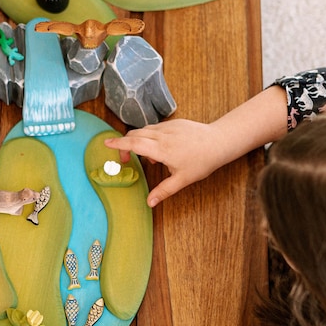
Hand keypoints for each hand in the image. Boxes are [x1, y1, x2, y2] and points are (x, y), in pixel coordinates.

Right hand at [105, 120, 221, 206]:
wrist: (219, 142)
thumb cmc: (202, 161)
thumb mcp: (182, 179)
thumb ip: (163, 190)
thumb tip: (150, 203)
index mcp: (161, 149)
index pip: (134, 144)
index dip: (118, 144)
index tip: (106, 143)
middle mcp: (162, 135)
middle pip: (135, 135)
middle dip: (125, 145)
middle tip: (126, 160)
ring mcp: (168, 127)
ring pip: (144, 130)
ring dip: (139, 141)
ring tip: (150, 159)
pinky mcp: (174, 123)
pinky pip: (155, 128)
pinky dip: (150, 136)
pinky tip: (160, 149)